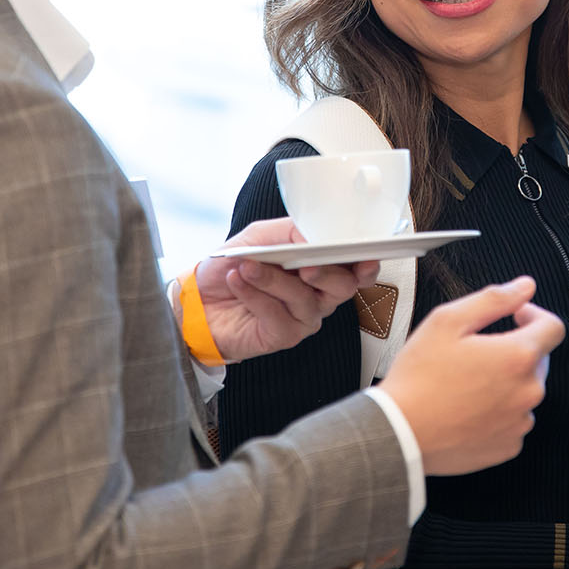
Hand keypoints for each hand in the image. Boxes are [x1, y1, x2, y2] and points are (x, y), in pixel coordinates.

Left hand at [193, 218, 378, 362]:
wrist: (202, 298)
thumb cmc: (236, 265)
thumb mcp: (261, 236)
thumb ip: (291, 232)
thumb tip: (314, 238)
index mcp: (322, 268)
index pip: (356, 268)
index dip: (366, 263)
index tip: (364, 254)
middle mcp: (319, 295)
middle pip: (343, 287)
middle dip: (326, 272)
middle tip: (304, 264)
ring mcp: (303, 318)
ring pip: (305, 299)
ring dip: (274, 280)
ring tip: (247, 267)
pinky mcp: (283, 336)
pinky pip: (277, 315)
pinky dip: (254, 295)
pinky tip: (237, 280)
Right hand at [378, 277, 564, 476]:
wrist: (400, 433)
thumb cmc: (419, 377)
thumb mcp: (448, 321)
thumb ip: (494, 299)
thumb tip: (526, 287)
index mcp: (518, 356)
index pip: (553, 328)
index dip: (534, 315)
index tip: (515, 316)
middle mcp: (528, 391)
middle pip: (538, 360)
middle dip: (515, 349)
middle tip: (475, 352)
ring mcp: (520, 422)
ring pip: (525, 391)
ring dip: (507, 382)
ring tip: (467, 384)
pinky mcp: (508, 446)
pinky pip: (514, 420)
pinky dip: (499, 412)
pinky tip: (469, 408)